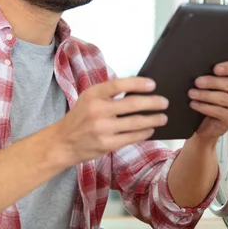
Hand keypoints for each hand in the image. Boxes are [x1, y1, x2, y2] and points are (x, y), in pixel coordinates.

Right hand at [54, 77, 168, 164]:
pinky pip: (131, 138)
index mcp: (93, 94)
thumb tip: (138, 90)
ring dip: (153, 119)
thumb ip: (108, 93)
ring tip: (163, 117)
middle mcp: (97, 110)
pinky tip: (150, 130)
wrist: (62, 143)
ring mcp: (102, 129)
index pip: (118, 84)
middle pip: (132, 104)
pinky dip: (144, 133)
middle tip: (165, 102)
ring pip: (135, 123)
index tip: (153, 84)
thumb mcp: (88, 99)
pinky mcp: (106, 144)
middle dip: (152, 103)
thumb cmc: (80, 117)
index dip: (137, 83)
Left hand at [189, 61, 227, 139]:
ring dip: (205, 95)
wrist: (207, 122)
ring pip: (224, 98)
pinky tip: (196, 104)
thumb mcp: (211, 85)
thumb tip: (201, 70)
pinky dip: (205, 107)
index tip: (215, 69)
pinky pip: (220, 111)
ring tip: (193, 94)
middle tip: (198, 82)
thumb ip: (212, 76)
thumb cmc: (210, 100)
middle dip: (212, 82)